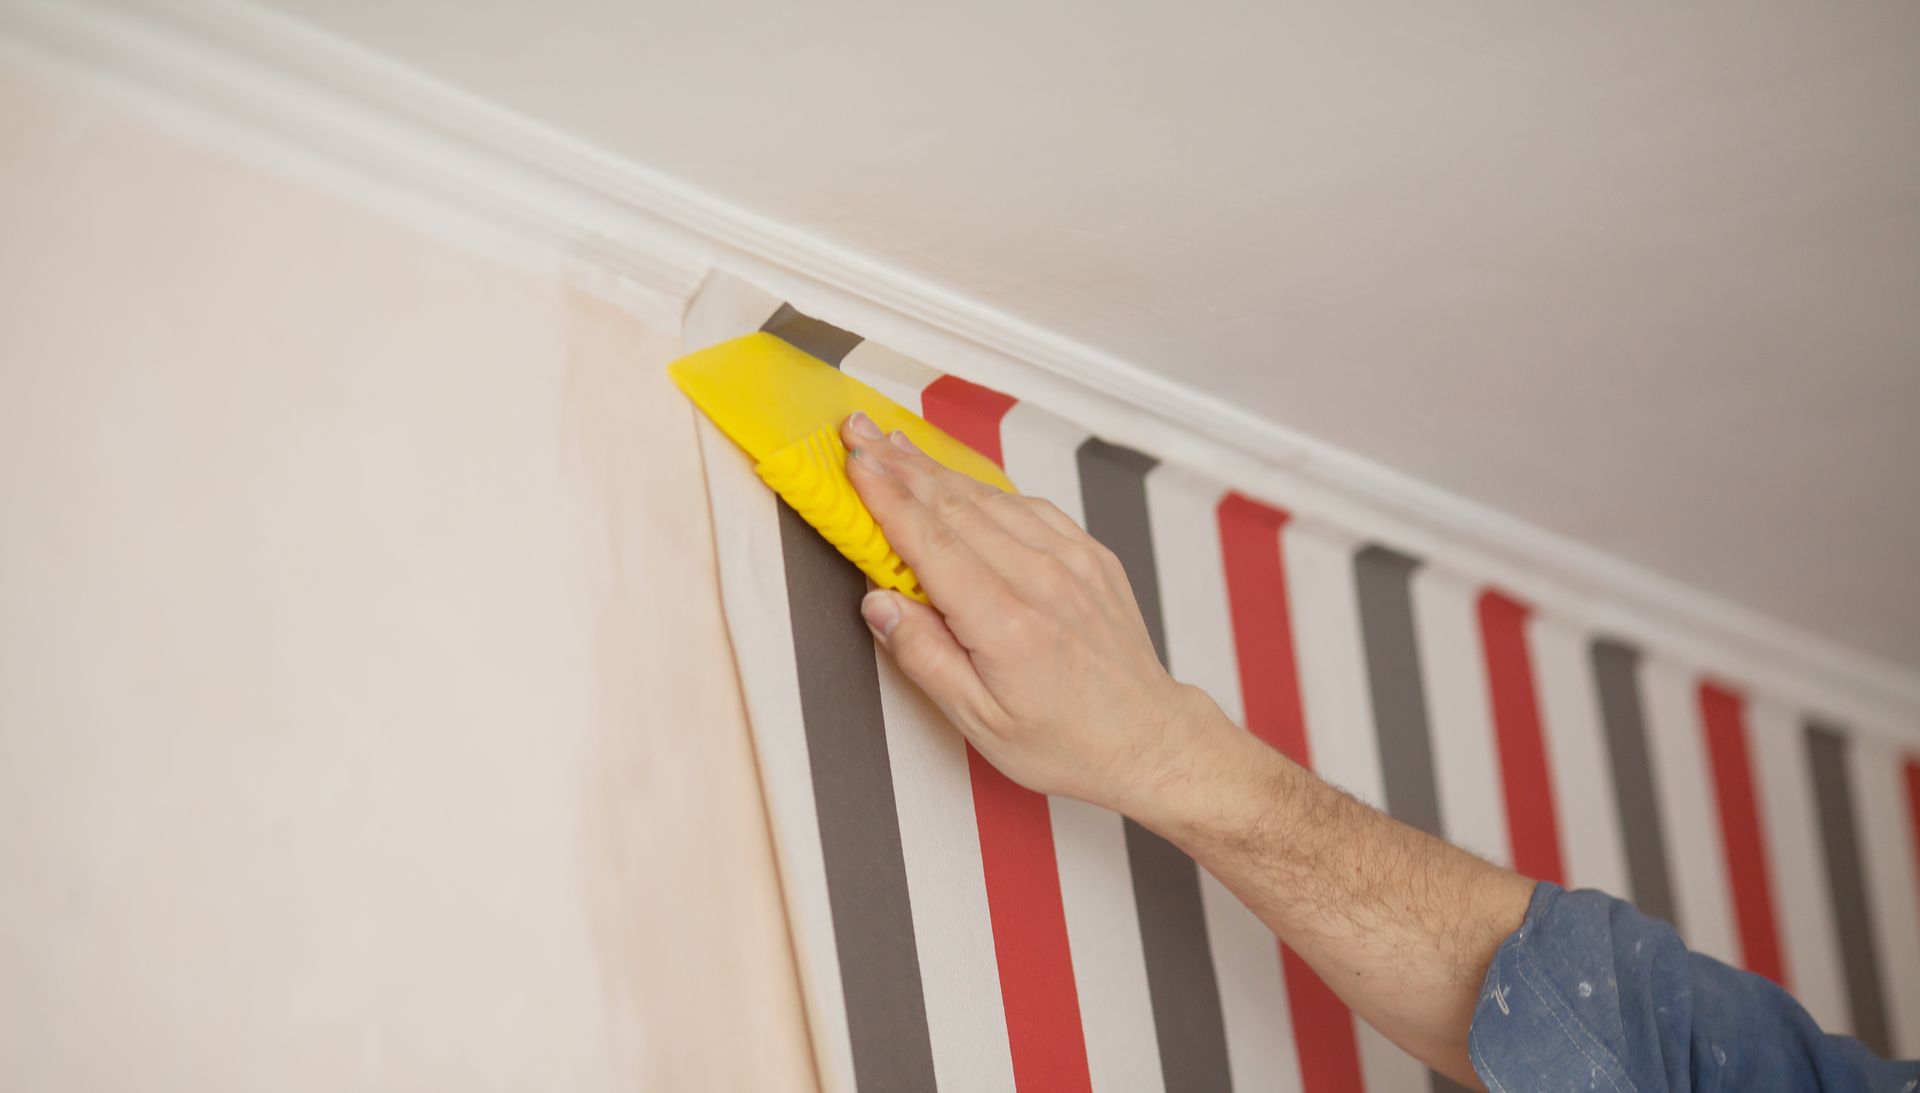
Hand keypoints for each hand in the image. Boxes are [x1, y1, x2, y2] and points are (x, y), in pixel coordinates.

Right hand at [841, 411, 1218, 814]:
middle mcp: (1042, 581)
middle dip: (899, 463)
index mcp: (1007, 625)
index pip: (931, 541)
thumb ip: (924, 657)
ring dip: (937, 468)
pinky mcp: (1090, 556)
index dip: (887, 496)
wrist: (1147, 739)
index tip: (856, 462)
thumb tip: (879, 604)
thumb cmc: (1066, 740)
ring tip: (896, 444)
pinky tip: (961, 479)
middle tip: (859, 431)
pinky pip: (1030, 506)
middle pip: (955, 505)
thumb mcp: (979, 722)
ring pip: (991, 498)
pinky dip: (988, 487)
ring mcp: (1072, 562)